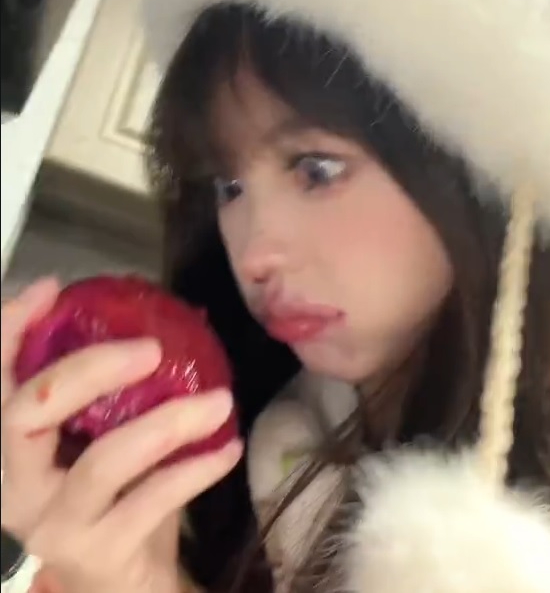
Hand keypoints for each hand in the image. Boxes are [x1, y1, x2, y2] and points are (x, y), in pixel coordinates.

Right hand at [1, 279, 241, 592]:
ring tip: (219, 402)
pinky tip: (227, 446)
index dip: (11, 329)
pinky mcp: (95, 553)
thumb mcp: (99, 435)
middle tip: (151, 349)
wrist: (121, 580)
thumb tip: (160, 322)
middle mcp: (15, 482)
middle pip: (28, 413)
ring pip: (103, 461)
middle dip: (89, 370)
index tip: (50, 287)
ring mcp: (52, 521)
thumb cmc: (111, 494)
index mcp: (11, 443)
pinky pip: (152, 499)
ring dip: (168, 424)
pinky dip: (196, 468)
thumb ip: (110, 390)